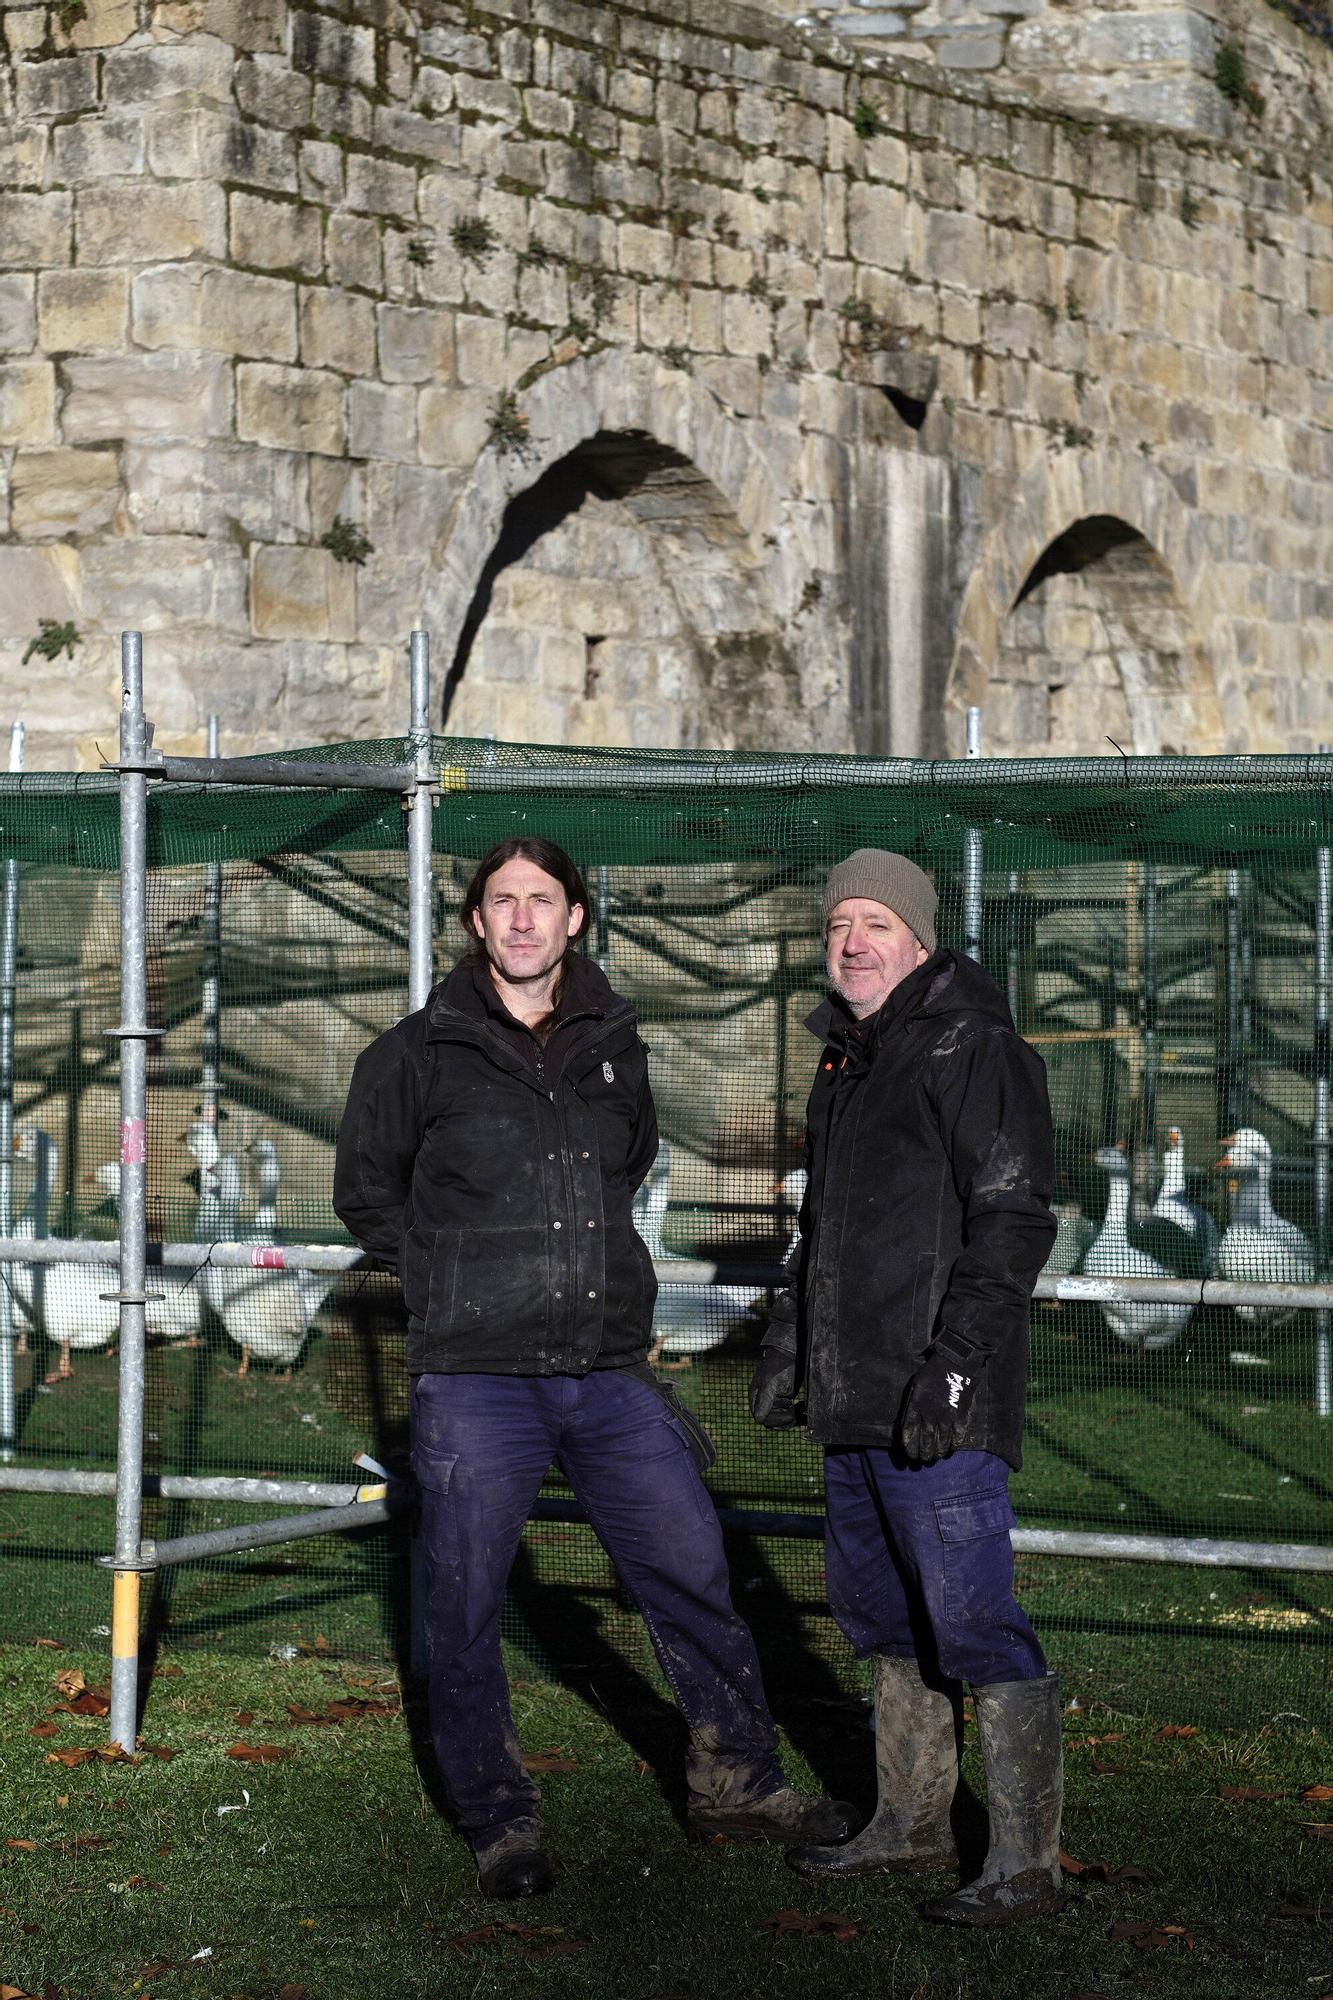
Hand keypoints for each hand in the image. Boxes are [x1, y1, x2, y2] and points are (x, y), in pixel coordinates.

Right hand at [749, 1334, 797, 1429]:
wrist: (789, 1355)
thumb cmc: (778, 1367)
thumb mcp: (770, 1383)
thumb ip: (764, 1400)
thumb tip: (759, 1420)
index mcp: (755, 1398)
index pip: (762, 1418)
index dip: (776, 1419)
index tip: (791, 1412)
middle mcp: (762, 1402)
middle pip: (771, 1423)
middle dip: (785, 1419)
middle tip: (797, 1411)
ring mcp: (772, 1403)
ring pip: (779, 1422)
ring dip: (791, 1418)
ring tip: (800, 1407)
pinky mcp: (782, 1403)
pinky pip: (786, 1416)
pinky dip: (795, 1414)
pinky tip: (801, 1406)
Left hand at [900, 1332, 979, 1462]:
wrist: (955, 1364)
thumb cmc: (932, 1373)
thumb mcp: (915, 1386)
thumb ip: (912, 1404)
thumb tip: (907, 1422)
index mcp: (917, 1406)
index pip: (910, 1430)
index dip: (909, 1444)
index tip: (909, 1453)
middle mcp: (930, 1414)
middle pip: (925, 1439)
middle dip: (923, 1452)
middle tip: (922, 1461)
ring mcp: (947, 1416)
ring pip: (941, 1440)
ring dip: (937, 1451)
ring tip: (934, 1458)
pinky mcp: (961, 1416)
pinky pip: (958, 1435)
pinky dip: (954, 1444)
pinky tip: (950, 1450)